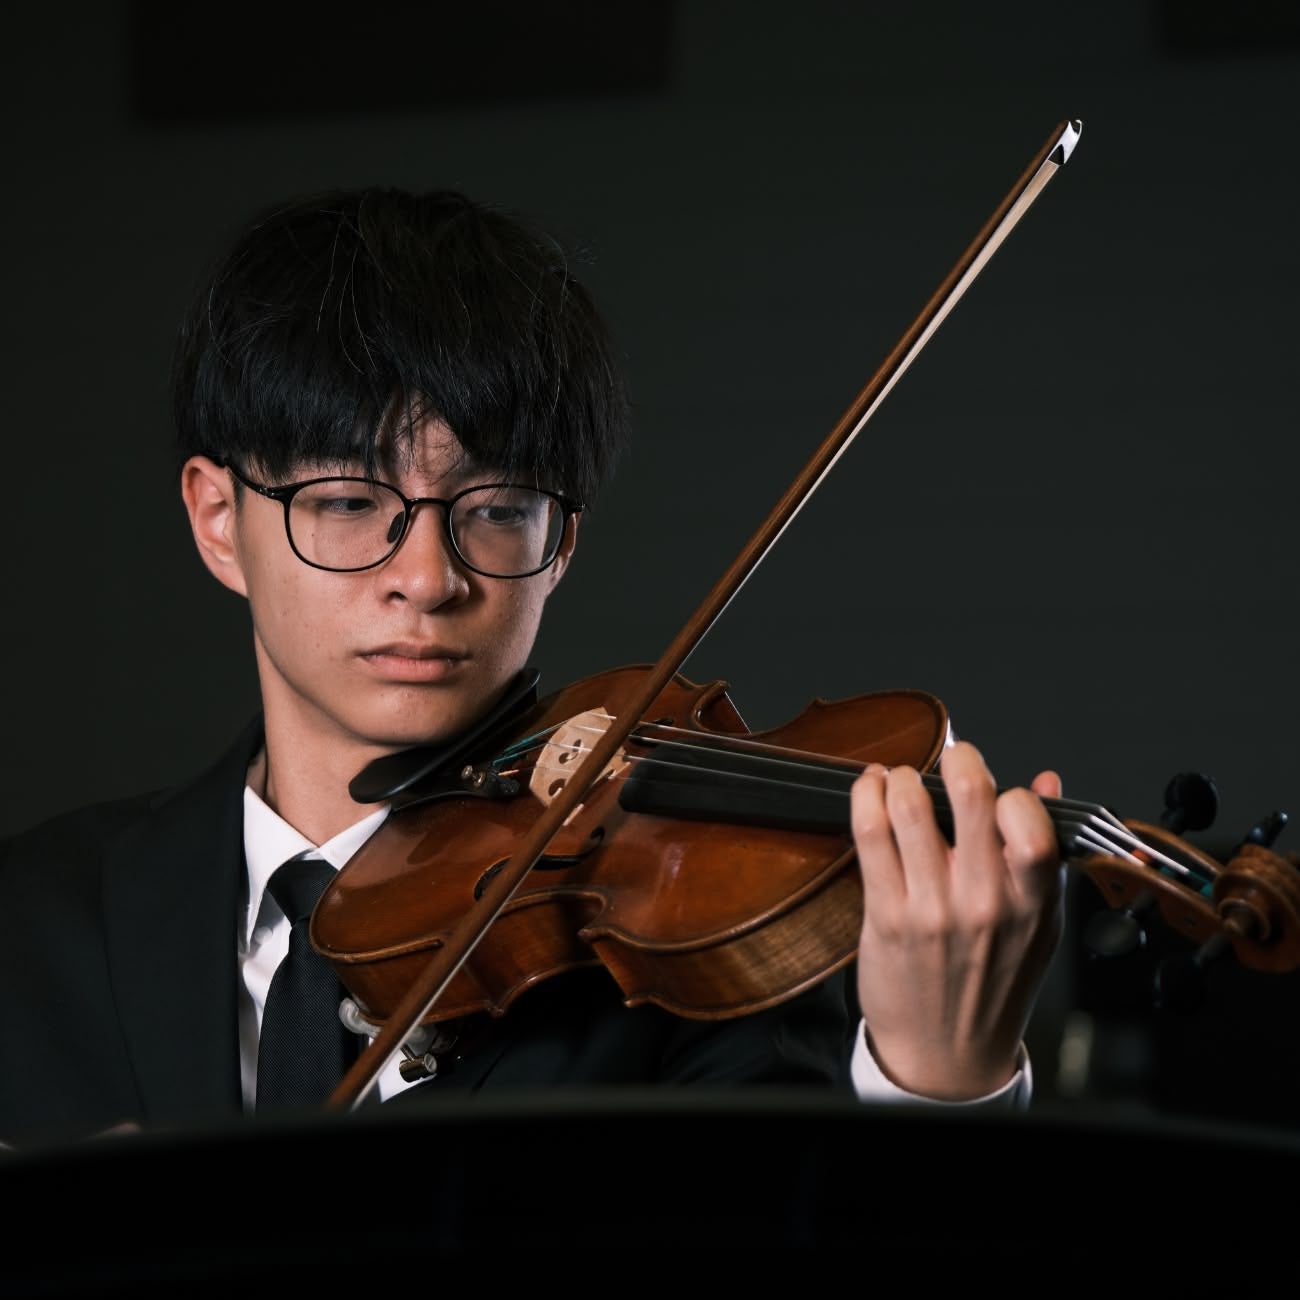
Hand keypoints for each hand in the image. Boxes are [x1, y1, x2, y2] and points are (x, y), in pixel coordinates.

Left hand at [851, 740, 1063, 1099]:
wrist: (947, 1057)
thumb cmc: (993, 984)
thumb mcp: (1039, 925)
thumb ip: (1043, 851)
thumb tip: (1047, 781)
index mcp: (1031, 904)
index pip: (1031, 826)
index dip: (1013, 793)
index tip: (999, 789)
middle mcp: (983, 903)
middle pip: (972, 800)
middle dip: (960, 760)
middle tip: (953, 757)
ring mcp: (931, 909)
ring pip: (911, 809)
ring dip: (903, 777)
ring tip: (902, 778)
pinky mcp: (884, 914)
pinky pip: (870, 836)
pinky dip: (868, 797)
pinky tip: (871, 788)